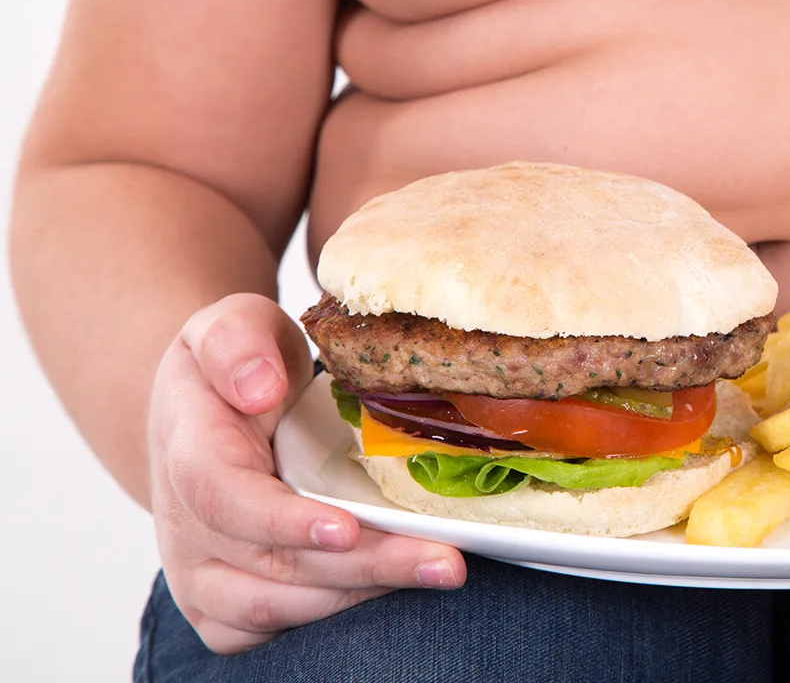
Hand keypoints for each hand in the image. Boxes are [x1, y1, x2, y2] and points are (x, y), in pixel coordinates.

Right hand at [148, 294, 466, 653]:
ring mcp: (202, 571)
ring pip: (278, 605)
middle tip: (443, 561)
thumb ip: (238, 341)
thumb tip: (259, 386)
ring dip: (363, 593)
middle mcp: (186, 524)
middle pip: (270, 564)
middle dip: (362, 566)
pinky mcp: (225, 603)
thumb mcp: (233, 323)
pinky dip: (338, 612)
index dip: (281, 522)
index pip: (222, 497)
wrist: (207, 415)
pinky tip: (397, 586)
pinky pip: (275, 626)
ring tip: (440, 569)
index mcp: (187, 449)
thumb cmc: (234, 368)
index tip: (344, 528)